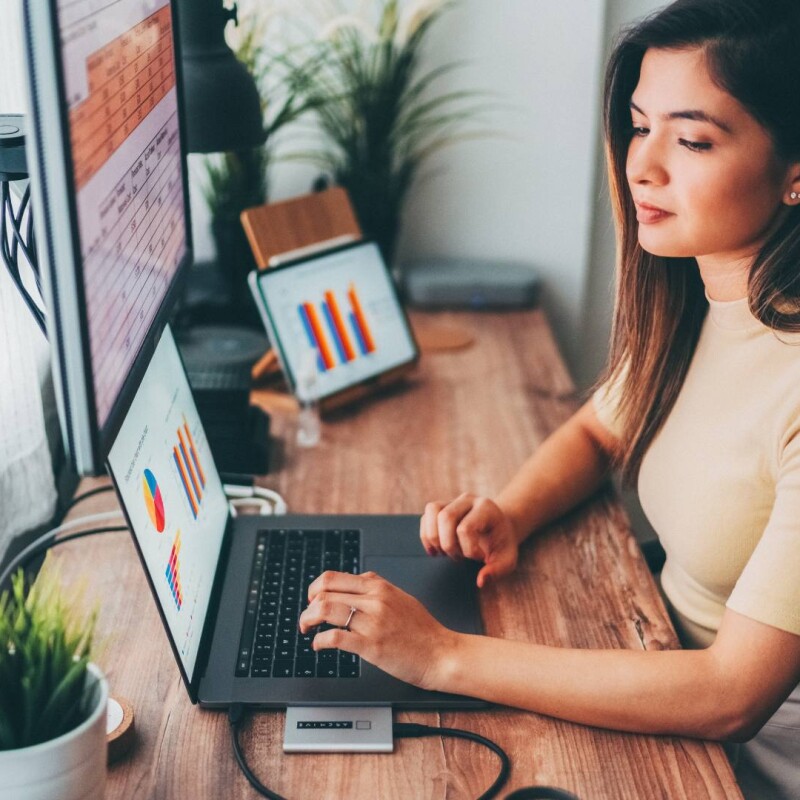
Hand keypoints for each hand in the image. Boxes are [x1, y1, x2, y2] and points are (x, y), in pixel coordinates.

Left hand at [298, 571, 458, 689]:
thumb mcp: (401, 597)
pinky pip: (334, 637)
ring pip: (325, 610)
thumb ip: (378, 587)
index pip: (333, 577)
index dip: (315, 589)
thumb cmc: (423, 630)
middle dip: (308, 606)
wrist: (441, 654)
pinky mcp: (371, 645)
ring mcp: (372, 622)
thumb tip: (358, 580)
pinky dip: (319, 642)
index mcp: (379, 586)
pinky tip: (319, 646)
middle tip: (306, 619)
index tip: (312, 600)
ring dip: (307, 620)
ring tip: (307, 630)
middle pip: (324, 593)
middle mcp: (374, 600)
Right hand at [420, 493, 518, 586]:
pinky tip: (436, 550)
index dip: (469, 550)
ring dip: (434, 537)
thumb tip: (480, 581)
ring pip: (432, 511)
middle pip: (445, 517)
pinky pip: (425, 517)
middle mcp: (468, 500)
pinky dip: (426, 536)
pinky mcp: (441, 508)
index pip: (466, 528)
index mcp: (486, 508)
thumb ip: (497, 571)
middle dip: (448, 544)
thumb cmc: (501, 545)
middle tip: (459, 557)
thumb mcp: (507, 559)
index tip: (480, 558)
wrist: (498, 529)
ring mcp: (453, 501)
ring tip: (444, 552)